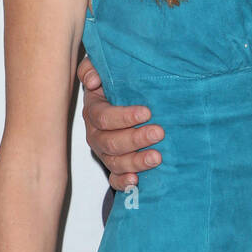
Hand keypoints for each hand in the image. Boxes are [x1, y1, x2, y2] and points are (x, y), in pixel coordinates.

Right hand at [77, 55, 162, 192]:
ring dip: (135, 162)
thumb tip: (94, 80)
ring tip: (157, 157)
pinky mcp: (114, 167)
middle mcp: (96, 135)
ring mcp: (104, 153)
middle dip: (135, 139)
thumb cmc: (118, 84)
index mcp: (94, 111)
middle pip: (110, 142)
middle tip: (159, 132)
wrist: (126, 100)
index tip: (147, 112)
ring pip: (115, 162)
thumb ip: (92, 69)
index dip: (124, 116)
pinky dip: (123, 182)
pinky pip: (114, 179)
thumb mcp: (105, 70)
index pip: (103, 117)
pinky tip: (136, 181)